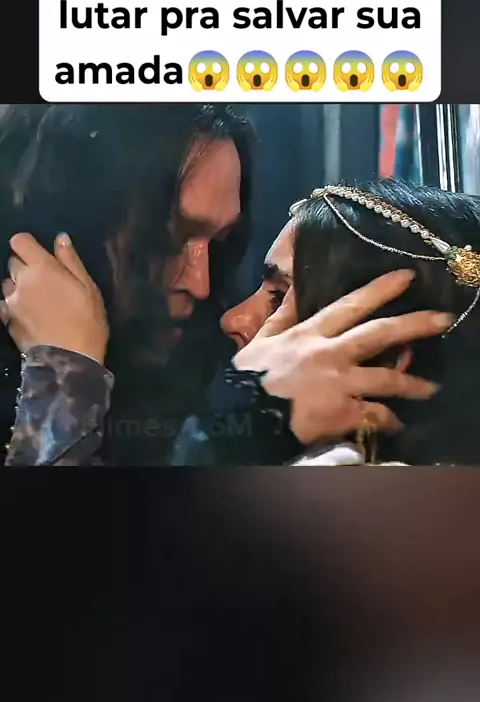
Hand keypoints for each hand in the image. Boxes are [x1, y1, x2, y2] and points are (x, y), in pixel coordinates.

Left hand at [0, 232, 108, 363]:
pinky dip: (14, 306)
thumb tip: (60, 238)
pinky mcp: (7, 322)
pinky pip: (6, 306)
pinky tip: (30, 316)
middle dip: (25, 266)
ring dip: (19, 287)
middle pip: (13, 262)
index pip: (19, 242)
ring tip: (37, 301)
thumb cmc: (86, 321)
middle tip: (45, 281)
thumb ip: (71, 261)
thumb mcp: (88, 287)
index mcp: (41, 269)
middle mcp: (20, 282)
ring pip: (8, 285)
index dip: (28, 245)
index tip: (40, 254)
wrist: (69, 362)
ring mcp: (10, 303)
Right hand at [233, 269, 452, 444]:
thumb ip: (282, 314)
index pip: (350, 305)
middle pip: (379, 334)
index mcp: (310, 333)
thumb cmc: (249, 378)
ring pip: (386, 379)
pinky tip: (398, 424)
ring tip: (433, 388)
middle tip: (443, 318)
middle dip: (414, 324)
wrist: (242, 415)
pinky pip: (375, 415)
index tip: (407, 277)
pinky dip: (388, 421)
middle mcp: (330, 353)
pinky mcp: (342, 413)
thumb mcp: (262, 339)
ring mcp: (339, 384)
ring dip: (413, 383)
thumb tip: (293, 285)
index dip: (380, 290)